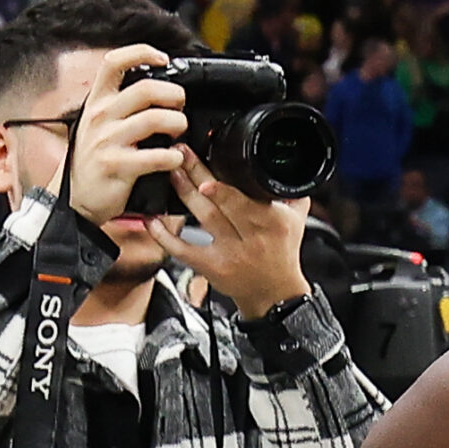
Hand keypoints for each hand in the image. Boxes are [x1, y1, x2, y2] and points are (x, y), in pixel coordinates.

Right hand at [66, 45, 188, 227]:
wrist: (74, 198)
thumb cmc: (94, 159)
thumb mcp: (99, 124)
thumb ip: (123, 106)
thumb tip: (159, 90)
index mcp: (97, 102)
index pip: (114, 63)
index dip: (141, 53)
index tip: (163, 59)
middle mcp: (100, 117)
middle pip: (146, 89)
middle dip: (174, 96)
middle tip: (179, 108)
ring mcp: (107, 141)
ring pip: (155, 119)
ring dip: (177, 124)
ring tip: (178, 134)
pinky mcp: (116, 165)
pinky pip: (157, 156)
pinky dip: (174, 157)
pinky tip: (174, 159)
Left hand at [150, 149, 308, 316]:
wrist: (274, 293)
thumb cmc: (283, 254)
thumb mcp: (297, 223)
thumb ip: (292, 196)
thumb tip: (287, 169)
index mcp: (274, 223)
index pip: (248, 200)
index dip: (225, 187)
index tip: (210, 163)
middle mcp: (252, 238)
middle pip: (221, 203)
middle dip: (198, 175)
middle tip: (180, 153)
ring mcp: (229, 253)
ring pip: (203, 218)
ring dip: (183, 193)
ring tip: (171, 172)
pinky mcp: (211, 267)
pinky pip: (183, 249)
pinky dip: (164, 235)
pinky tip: (151, 219)